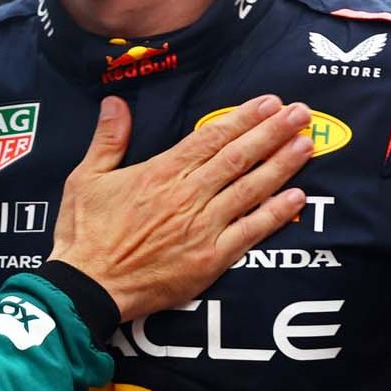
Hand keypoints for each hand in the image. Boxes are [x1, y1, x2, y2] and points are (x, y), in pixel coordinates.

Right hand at [49, 95, 311, 319]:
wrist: (87, 288)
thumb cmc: (84, 234)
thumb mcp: (85, 179)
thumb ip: (107, 140)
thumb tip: (115, 102)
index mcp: (159, 173)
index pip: (210, 138)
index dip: (243, 118)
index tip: (268, 102)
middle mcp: (187, 196)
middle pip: (238, 158)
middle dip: (272, 132)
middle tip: (300, 112)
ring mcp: (202, 228)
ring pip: (250, 190)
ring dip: (281, 165)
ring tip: (306, 143)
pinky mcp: (211, 259)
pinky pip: (250, 232)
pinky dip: (274, 213)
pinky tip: (296, 197)